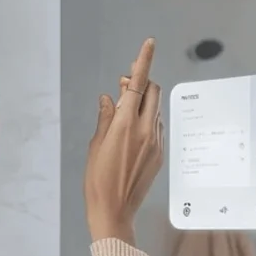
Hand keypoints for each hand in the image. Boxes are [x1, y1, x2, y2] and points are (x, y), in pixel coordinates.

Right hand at [84, 38, 163, 245]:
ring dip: (145, 102)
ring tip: (125, 110)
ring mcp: (156, 143)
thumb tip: (110, 97)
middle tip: (126, 85)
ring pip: (156, 109)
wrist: (114, 211)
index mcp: (125, 125)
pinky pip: (158, 127)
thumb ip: (105, 117)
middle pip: (153, 92)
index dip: (143, 62)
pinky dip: (148, 119)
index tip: (149, 44)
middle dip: (142, 82)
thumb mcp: (95, 145)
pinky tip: (134, 130)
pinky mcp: (160, 154)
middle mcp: (145, 130)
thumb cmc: (97, 180)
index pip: (137, 85)